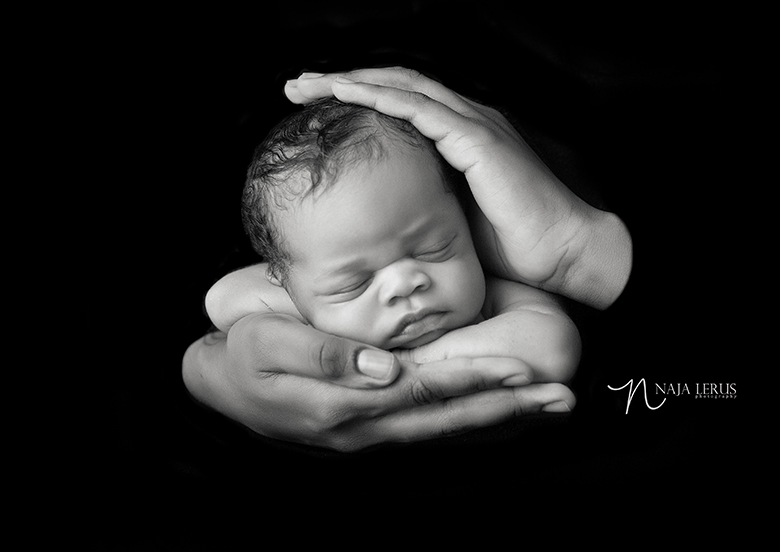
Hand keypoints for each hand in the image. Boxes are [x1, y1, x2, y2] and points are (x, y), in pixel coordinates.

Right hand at [182, 312, 574, 451]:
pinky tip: (499, 414)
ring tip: (547, 408)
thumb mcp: (268, 345)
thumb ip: (326, 357)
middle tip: (562, 399)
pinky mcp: (370, 429)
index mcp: (346, 407)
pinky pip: (432, 430)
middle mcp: (367, 429)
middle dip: (509, 407)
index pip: (425, 390)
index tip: (523, 370)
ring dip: (500, 419)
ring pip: (447, 431)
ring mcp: (370, 435)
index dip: (476, 378)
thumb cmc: (242, 357)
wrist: (217, 386)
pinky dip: (471, 423)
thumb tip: (383, 367)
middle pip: (450, 420)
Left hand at [285, 68, 631, 307]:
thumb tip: (378, 222)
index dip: (356, 100)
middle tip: (296, 85)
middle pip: (393, 87)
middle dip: (342, 82)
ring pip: (401, 88)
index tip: (313, 107)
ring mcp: (473, 126)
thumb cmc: (513, 248)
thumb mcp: (451, 221)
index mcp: (458, 139)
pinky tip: (347, 94)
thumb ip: (420, 206)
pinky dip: (381, 98)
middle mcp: (464, 123)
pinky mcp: (480, 140)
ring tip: (307, 84)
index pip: (399, 106)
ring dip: (351, 82)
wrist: (565, 253)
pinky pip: (422, 110)